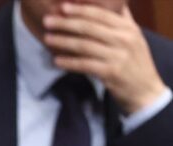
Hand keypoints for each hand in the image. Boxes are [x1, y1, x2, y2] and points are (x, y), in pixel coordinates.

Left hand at [44, 2, 167, 113]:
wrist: (145, 90)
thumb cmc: (135, 62)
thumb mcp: (134, 37)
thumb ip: (123, 20)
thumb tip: (114, 3)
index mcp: (128, 28)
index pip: (101, 14)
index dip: (81, 10)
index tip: (63, 7)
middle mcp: (124, 39)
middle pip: (89, 28)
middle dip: (66, 23)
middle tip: (47, 21)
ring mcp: (117, 56)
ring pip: (84, 45)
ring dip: (63, 41)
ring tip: (47, 38)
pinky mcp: (110, 72)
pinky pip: (84, 65)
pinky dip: (69, 62)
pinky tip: (56, 60)